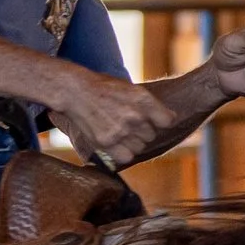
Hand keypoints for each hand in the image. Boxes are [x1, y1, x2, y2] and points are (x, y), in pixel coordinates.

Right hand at [50, 71, 176, 167]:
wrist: (74, 92)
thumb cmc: (103, 89)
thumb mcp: (129, 88)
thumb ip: (148, 104)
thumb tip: (170, 119)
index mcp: (142, 98)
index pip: (167, 120)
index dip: (162, 121)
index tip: (157, 121)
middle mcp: (133, 115)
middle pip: (151, 135)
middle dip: (143, 131)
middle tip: (129, 123)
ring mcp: (120, 131)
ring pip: (140, 147)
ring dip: (133, 142)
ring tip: (120, 131)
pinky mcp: (106, 143)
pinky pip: (126, 157)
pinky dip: (123, 153)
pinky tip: (115, 143)